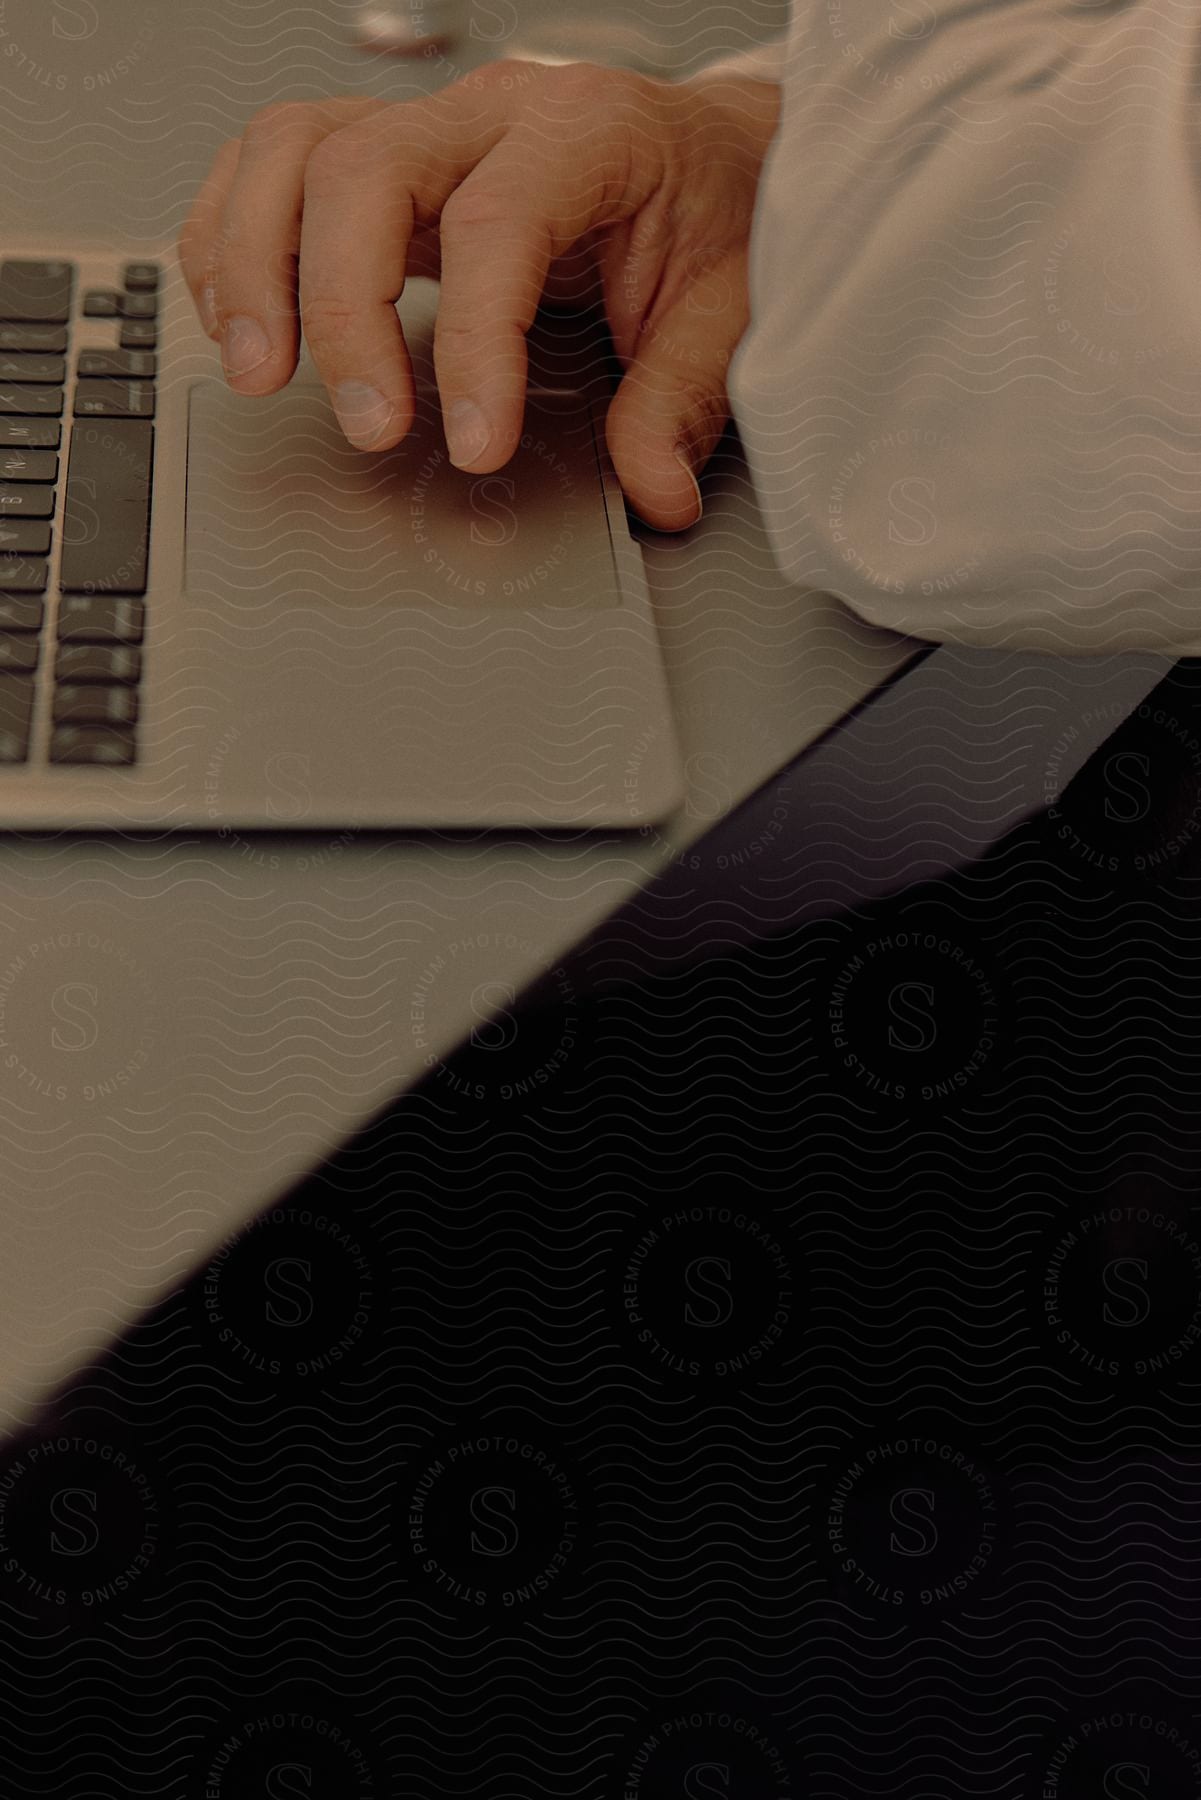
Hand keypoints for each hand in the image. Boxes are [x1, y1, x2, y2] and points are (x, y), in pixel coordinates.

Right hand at [177, 61, 779, 530]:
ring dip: (254, 264)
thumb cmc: (711, 216)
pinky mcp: (380, 159)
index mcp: (584, 133)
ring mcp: (423, 128)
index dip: (474, 345)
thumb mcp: (725, 306)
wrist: (707, 158)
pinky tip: (238, 315)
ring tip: (259, 372)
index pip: (499, 225)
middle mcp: (490, 114)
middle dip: (341, 308)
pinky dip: (233, 238)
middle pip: (362, 171)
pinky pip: (270, 164)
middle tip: (366, 425)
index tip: (473, 444)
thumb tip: (654, 489)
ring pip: (292, 150)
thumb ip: (683, 398)